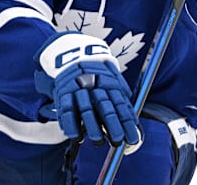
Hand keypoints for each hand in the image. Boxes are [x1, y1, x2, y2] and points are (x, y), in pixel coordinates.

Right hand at [34, 32, 140, 146]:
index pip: (120, 104)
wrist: (71, 54)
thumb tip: (133, 119)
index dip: (126, 121)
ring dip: (92, 126)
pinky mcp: (63, 92)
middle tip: (118, 140)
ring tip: (98, 141)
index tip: (132, 137)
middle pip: (105, 107)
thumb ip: (122, 96)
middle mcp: (94, 85)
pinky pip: (67, 109)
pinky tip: (76, 135)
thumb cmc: (96, 73)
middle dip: (112, 124)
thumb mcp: (112, 77)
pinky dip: (71, 124)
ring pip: (86, 109)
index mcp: (109, 82)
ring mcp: (78, 88)